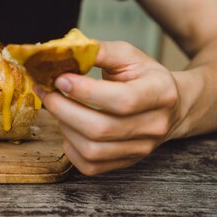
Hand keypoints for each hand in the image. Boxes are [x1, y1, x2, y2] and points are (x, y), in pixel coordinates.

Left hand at [35, 41, 181, 174]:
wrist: (170, 104)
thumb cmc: (144, 77)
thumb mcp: (128, 55)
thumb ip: (99, 51)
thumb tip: (65, 52)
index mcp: (160, 93)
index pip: (122, 100)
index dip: (85, 92)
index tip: (60, 79)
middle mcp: (155, 126)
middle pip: (101, 129)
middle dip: (64, 109)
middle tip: (46, 91)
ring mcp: (141, 148)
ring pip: (92, 150)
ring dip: (64, 127)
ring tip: (57, 106)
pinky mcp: (126, 162)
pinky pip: (90, 165)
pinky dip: (70, 147)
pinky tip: (68, 127)